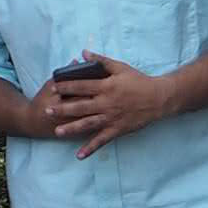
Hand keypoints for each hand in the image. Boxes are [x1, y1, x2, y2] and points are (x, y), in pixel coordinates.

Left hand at [29, 63, 161, 151]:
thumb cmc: (139, 81)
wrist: (160, 98)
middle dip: (62, 109)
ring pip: (88, 124)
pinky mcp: (118, 129)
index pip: (81, 86)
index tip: (52, 87)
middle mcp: (107, 103)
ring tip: (57, 132)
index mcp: (106, 87)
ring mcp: (112, 118)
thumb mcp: (120, 68)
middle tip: (46, 111)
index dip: (66, 87)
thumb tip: (83, 53)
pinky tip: (79, 155)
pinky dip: (91, 148)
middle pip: (80, 107)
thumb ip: (101, 61)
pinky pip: (102, 140)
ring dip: (72, 129)